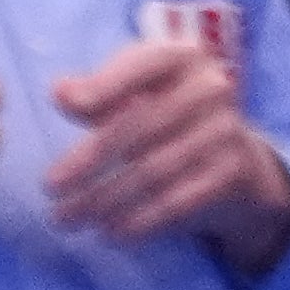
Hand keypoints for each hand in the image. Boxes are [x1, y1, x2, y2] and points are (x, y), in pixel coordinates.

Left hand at [45, 37, 289, 270]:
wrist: (238, 160)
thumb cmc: (172, 119)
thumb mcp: (139, 97)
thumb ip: (100, 95)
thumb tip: (61, 92)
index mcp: (183, 57)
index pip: (142, 65)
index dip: (105, 84)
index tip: (67, 106)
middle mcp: (210, 87)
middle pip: (139, 126)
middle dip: (88, 160)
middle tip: (51, 187)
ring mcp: (226, 130)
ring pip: (152, 170)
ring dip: (104, 199)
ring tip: (68, 217)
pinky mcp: (232, 172)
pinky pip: (177, 201)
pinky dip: (139, 221)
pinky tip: (110, 232)